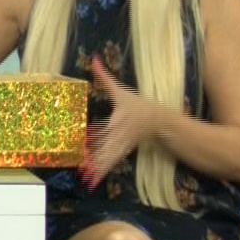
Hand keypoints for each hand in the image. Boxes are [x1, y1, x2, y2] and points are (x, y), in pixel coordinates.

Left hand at [83, 57, 162, 189]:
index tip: (85, 145)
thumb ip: (105, 76)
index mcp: (118, 120)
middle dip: (94, 160)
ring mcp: (122, 144)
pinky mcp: (122, 151)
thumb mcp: (121, 90)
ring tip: (85, 179)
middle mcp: (119, 134)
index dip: (96, 139)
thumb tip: (93, 58)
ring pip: (108, 158)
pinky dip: (102, 171)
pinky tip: (91, 180)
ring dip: (97, 169)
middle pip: (106, 148)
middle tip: (81, 170)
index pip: (105, 130)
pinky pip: (110, 162)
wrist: (158, 120)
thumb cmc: (138, 104)